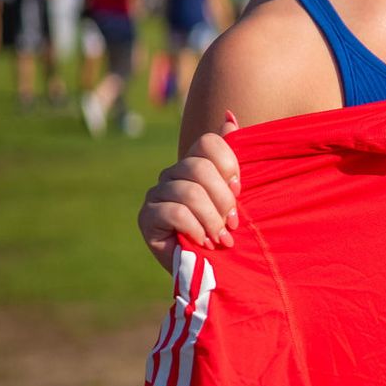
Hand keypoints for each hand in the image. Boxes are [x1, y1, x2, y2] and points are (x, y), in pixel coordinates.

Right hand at [138, 114, 240, 268]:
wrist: (212, 269)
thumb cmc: (227, 230)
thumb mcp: (236, 195)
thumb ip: (233, 158)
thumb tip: (230, 116)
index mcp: (195, 163)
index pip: (209, 143)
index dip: (229, 165)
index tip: (239, 191)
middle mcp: (173, 173)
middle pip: (198, 167)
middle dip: (223, 199)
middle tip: (232, 223)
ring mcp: (156, 194)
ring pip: (189, 191)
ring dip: (211, 219)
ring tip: (220, 238)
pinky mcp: (146, 217)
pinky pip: (173, 211)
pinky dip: (194, 228)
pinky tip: (203, 242)